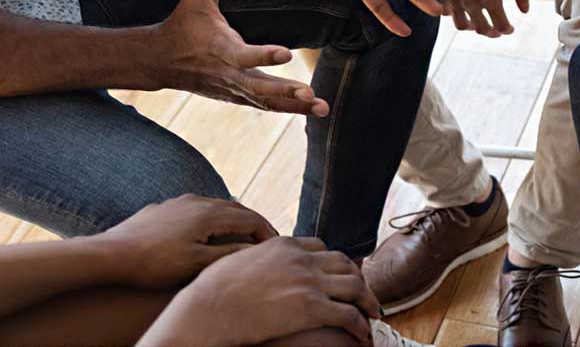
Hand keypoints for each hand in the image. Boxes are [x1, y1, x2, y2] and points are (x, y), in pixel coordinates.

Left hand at [93, 194, 276, 289]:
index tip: (278, 246)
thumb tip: (255, 250)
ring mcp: (178, 202)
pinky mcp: (164, 208)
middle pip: (236, 209)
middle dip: (254, 223)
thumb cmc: (154, 263)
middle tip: (267, 239)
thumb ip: (228, 255)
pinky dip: (212, 219)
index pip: (250, 219)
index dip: (268, 232)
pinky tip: (207, 232)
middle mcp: (196, 201)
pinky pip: (197, 209)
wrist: (111, 254)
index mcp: (208, 214)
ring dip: (233, 220)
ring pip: (216, 207)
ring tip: (242, 236)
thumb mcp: (196, 264)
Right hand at [140, 237, 379, 346]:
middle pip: (344, 264)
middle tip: (364, 294)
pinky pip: (348, 314)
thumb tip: (255, 262)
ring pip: (355, 286)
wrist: (206, 310)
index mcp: (283, 245)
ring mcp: (308, 282)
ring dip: (368, 301)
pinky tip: (362, 333)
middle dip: (358, 279)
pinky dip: (360, 324)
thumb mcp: (237, 260)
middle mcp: (300, 259)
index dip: (334, 263)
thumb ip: (257, 257)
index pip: (321, 247)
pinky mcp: (310, 308)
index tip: (340, 275)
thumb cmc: (212, 291)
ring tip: (372, 313)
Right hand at [155, 0, 329, 115]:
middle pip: (260, 88)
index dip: (265, 55)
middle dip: (285, 92)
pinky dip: (286, 108)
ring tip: (322, 108)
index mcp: (220, 49)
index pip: (245, 55)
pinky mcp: (235, 96)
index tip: (286, 53)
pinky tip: (309, 109)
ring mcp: (232, 89)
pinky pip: (264, 105)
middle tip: (310, 94)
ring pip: (266, 101)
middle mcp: (228, 73)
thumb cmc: (182, 24)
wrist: (160, 60)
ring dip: (294, 106)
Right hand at [444, 0, 530, 36]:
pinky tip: (460, 10)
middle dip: (489, 31)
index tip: (507, 29)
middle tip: (495, 30)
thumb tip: (525, 10)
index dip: (504, 29)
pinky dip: (453, 14)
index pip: (500, 24)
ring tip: (477, 24)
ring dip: (471, 26)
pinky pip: (447, 10)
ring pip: (463, 23)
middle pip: (481, 28)